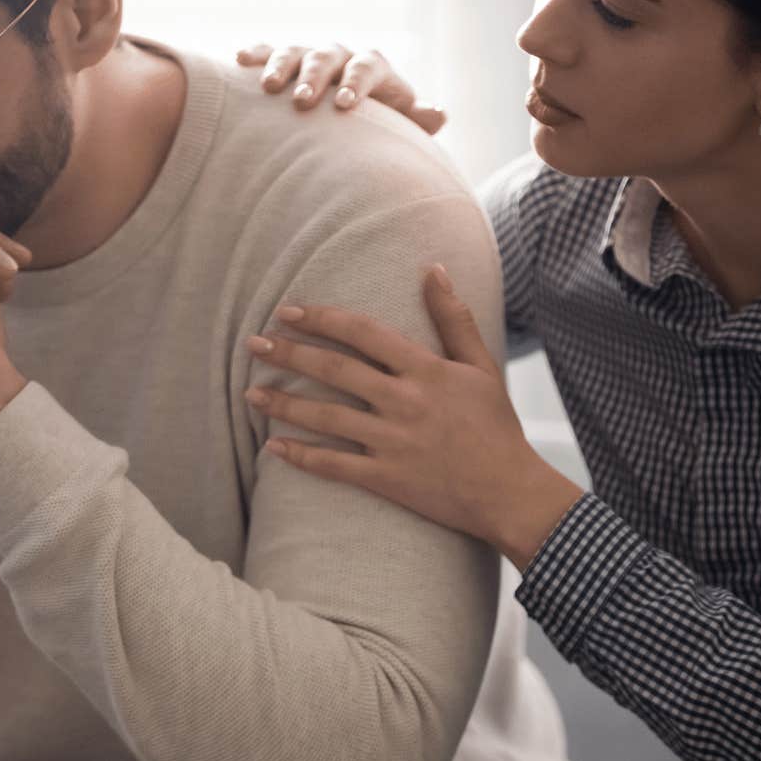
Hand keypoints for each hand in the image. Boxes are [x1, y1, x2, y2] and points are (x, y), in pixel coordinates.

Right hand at [236, 43, 447, 134]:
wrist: (350, 118)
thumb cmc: (377, 127)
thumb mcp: (399, 125)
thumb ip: (416, 120)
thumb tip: (439, 113)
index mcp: (372, 67)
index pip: (368, 67)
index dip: (356, 83)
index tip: (343, 105)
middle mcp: (341, 57)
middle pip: (328, 57)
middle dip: (315, 76)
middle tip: (302, 100)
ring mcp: (310, 57)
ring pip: (296, 51)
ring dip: (282, 65)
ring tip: (269, 88)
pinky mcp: (284, 62)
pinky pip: (268, 51)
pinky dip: (256, 53)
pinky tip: (240, 59)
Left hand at [242, 266, 579, 569]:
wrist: (510, 492)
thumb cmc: (496, 426)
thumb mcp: (481, 366)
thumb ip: (453, 317)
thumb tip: (434, 268)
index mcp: (425, 370)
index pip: (363, 333)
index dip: (322, 319)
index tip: (288, 312)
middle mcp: (404, 402)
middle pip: (335, 371)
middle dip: (289, 354)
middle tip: (253, 343)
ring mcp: (393, 442)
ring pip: (326, 417)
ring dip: (283, 404)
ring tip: (250, 392)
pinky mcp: (386, 479)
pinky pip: (335, 466)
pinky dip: (301, 457)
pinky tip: (272, 448)